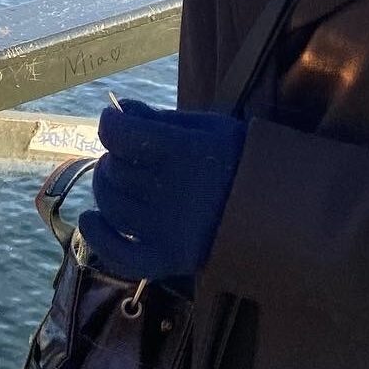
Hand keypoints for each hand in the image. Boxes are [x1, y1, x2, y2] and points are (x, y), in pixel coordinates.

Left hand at [78, 99, 247, 280]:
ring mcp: (167, 229)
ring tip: (120, 180)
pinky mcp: (168, 259)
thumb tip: (118, 110)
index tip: (116, 122)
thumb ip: (160, 119)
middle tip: (128, 155)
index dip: (111, 124)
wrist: (278, 208)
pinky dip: (98, 237)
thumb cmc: (240, 158)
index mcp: (182, 151)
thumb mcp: (207, 126)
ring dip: (106, 188)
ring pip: (111, 205)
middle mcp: (170, 191)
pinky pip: (120, 253)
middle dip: (114, 156)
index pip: (119, 134)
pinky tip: (91, 220)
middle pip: (114, 169)